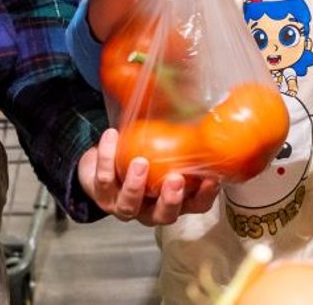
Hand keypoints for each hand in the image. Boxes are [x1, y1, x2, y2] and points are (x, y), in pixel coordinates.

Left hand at [78, 127, 219, 224]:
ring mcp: (125, 207)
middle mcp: (150, 210)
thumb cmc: (147, 150)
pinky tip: (112, 136)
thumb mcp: (167, 144)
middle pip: (163, 215)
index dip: (204, 196)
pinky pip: (104, 180)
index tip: (210, 178)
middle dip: (170, 200)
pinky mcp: (101, 197)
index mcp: (173, 200)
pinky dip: (108, 157)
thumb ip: (185, 131)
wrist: (106, 161)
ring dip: (135, 186)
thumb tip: (202, 97)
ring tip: (140, 161)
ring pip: (129, 206)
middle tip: (176, 178)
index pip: (195, 205)